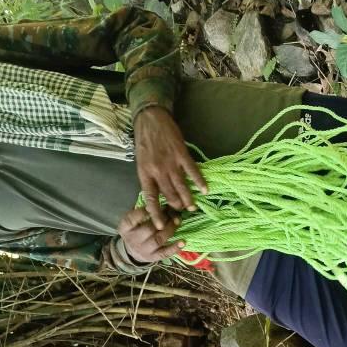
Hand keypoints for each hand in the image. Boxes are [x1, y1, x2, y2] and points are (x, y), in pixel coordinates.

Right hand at [118, 206, 182, 263]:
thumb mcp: (133, 219)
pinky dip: (174, 248)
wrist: (132, 251)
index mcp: (125, 227)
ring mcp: (143, 250)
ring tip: (177, 222)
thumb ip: (143, 211)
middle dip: (163, 219)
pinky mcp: (152, 257)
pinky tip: (183, 242)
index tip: (152, 206)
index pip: (132, 218)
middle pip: (149, 229)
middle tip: (171, 212)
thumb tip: (160, 201)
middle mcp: (133, 239)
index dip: (143, 212)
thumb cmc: (136, 229)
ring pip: (158, 239)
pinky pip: (164, 253)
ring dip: (170, 230)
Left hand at [134, 106, 207, 228]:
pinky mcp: (182, 155)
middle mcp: (158, 171)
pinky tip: (205, 189)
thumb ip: (149, 177)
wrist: (150, 119)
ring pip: (181, 187)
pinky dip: (200, 181)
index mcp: (145, 174)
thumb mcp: (140, 162)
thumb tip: (157, 193)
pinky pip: (193, 171)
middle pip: (169, 196)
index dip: (156, 214)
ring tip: (192, 208)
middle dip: (176, 207)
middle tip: (181, 212)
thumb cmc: (144, 141)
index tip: (160, 227)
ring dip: (188, 199)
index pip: (150, 199)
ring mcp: (171, 163)